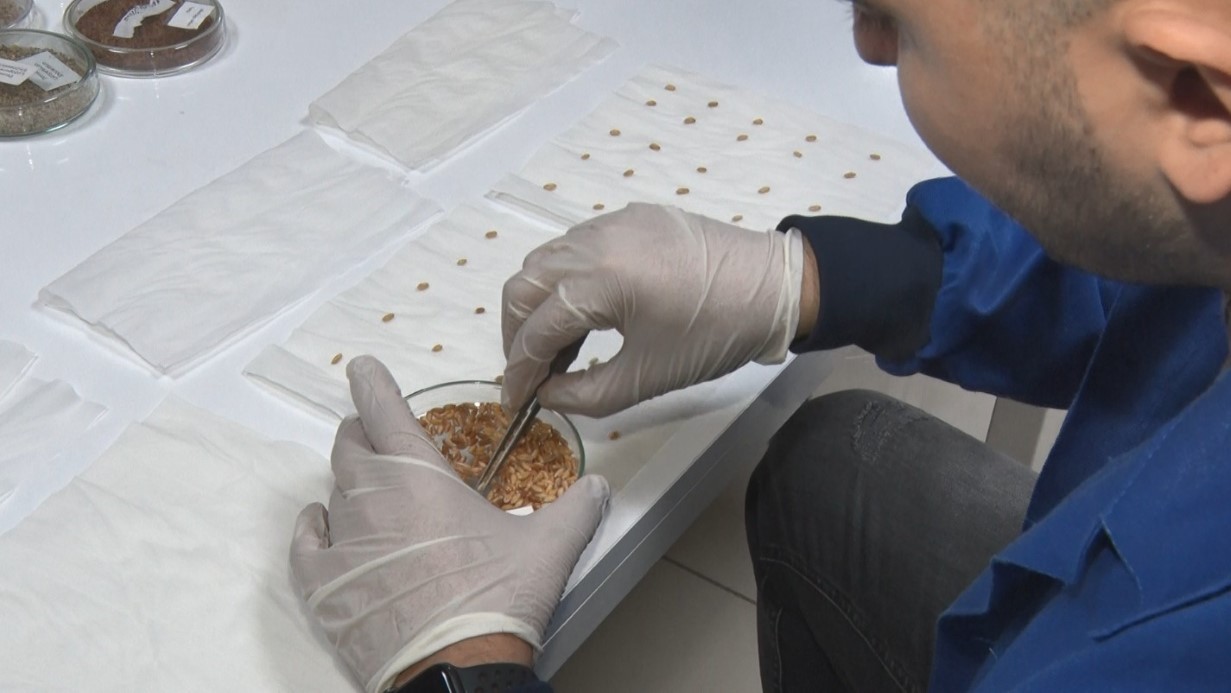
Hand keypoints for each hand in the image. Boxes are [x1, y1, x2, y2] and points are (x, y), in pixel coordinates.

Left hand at [289, 356, 608, 692]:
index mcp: (419, 475)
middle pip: (350, 447)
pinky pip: (304, 543)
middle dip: (362, 435)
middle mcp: (372, 497)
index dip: (371, 383)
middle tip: (379, 441)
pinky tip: (319, 524)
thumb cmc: (498, 599)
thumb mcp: (550, 546)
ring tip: (370, 493)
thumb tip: (600, 487)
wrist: (456, 668)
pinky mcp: (323, 585)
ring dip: (350, 485)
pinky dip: (312, 527)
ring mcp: (342, 542)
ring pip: (333, 492)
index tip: (360, 367)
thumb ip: (577, 508)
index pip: (383, 409)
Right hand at [502, 203, 805, 416]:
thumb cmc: (714, 335)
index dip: (519, 371)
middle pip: (524, 286)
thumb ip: (585, 394)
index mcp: (596, 281)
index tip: (517, 402)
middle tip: (529, 373)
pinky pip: (576, 246)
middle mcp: (593, 241)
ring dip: (538, 304)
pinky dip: (565, 280)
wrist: (775, 288)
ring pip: (546, 261)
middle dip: (517, 334)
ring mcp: (610, 223)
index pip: (534, 330)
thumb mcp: (646, 378)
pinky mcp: (631, 217)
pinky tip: (586, 312)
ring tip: (557, 347)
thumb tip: (548, 394)